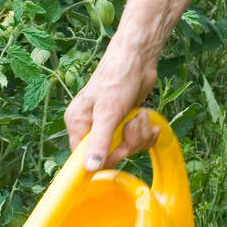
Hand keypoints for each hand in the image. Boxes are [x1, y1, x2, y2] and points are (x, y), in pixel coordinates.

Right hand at [64, 35, 159, 170]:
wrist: (139, 58)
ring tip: (140, 115)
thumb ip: (99, 142)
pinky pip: (136, 141)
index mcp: (77, 123)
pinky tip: (148, 119)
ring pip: (126, 149)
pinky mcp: (124, 124)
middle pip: (109, 156)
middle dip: (128, 143)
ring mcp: (108, 126)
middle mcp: (90, 126)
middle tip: (133, 124)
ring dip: (139, 134)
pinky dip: (146, 133)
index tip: (119, 149)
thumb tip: (89, 167)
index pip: (84, 158)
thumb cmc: (119, 78)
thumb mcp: (108, 113)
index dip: (104, 158)